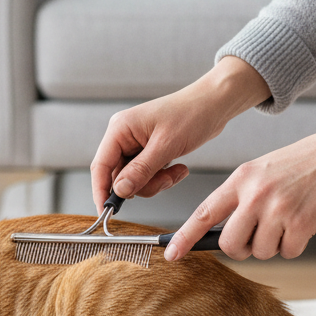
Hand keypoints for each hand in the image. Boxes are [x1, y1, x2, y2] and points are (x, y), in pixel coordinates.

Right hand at [90, 57, 271, 211]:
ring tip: (177, 171)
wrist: (214, 104)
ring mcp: (136, 144)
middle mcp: (124, 136)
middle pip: (119, 175)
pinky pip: (148, 174)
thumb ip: (141, 170)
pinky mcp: (149, 150)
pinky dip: (163, 177)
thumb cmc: (192, 114)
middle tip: (165, 181)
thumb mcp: (166, 146)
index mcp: (120, 129)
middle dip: (143, 184)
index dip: (101, 190)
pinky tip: (179, 168)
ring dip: (156, 182)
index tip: (106, 212)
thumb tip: (120, 191)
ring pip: (135, 179)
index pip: (101, 165)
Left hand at [165, 103, 315, 260]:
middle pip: (230, 244)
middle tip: (256, 239)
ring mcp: (278, 210)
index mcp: (240, 179)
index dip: (185, 236)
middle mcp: (254, 195)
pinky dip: (296, 245)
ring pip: (261, 252)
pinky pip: (289, 252)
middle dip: (241, 249)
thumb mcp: (262, 172)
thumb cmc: (304, 164)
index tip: (172, 253)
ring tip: (288, 220)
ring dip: (274, 245)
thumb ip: (242, 197)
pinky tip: (305, 223)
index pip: (204, 213)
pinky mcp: (302, 224)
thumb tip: (225, 232)